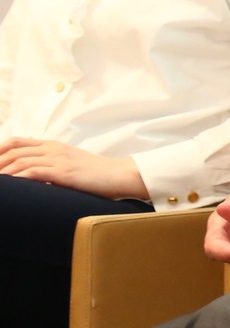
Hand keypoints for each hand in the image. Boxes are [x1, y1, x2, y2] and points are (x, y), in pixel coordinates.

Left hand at [0, 138, 146, 198]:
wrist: (119, 175)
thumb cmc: (96, 174)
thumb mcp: (71, 164)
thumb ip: (52, 164)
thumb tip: (32, 174)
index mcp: (53, 145)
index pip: (17, 142)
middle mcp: (53, 149)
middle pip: (14, 150)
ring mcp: (58, 159)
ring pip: (20, 160)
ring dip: (3, 171)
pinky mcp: (64, 172)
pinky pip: (34, 171)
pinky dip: (18, 177)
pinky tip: (10, 185)